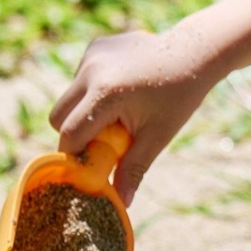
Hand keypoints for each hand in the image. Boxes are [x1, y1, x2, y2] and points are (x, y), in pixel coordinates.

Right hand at [49, 26, 221, 204]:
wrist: (193, 52)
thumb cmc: (178, 98)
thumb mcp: (157, 137)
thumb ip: (133, 169)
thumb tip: (121, 203)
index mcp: (106, 93)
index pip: (70, 134)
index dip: (74, 156)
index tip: (86, 167)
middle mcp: (92, 70)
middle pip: (57, 116)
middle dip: (72, 134)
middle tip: (101, 143)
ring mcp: (91, 55)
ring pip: (68, 98)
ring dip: (84, 112)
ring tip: (118, 113)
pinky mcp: (95, 46)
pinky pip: (80, 80)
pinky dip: (92, 92)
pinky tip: (121, 89)